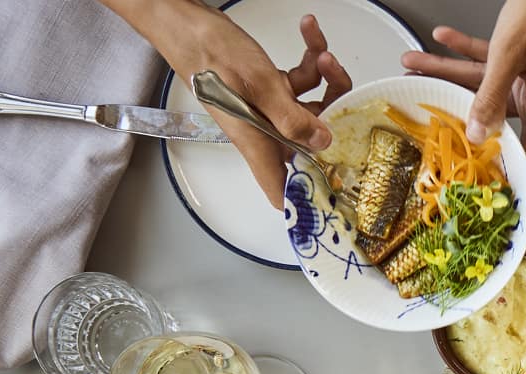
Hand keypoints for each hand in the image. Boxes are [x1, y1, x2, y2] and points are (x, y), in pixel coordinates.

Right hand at [101, 1, 351, 206]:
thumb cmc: (210, 54)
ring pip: (312, 106)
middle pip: (313, 142)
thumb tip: (323, 143)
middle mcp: (265, 132)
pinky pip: (300, 82)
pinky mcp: (270, 89)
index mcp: (259, 144)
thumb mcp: (258, 86)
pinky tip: (307, 32)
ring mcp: (269, 110)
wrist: (186, 22)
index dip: (308, 199)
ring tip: (320, 51)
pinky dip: (308, 58)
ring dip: (324, 76)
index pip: (283, 192)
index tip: (339, 190)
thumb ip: (292, 118)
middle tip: (334, 79)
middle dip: (333, 109)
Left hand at [400, 0, 525, 168]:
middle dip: (453, 100)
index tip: (475, 174)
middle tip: (421, 97)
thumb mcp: (510, 52)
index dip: (503, 165)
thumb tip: (478, 131)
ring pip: (489, 82)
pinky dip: (471, 51)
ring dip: (452, 70)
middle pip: (495, 111)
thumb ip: (491, 94)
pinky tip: (446, 39)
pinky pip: (496, 61)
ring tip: (419, 63)